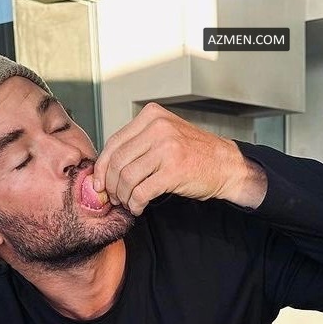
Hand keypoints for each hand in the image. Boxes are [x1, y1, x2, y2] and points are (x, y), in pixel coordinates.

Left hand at [93, 103, 266, 214]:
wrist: (226, 165)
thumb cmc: (192, 153)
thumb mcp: (163, 135)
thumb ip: (136, 144)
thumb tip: (104, 168)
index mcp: (151, 116)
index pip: (113, 143)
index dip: (101, 167)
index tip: (98, 182)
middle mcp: (158, 128)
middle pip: (117, 161)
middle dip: (110, 184)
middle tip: (113, 196)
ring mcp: (167, 148)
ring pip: (127, 178)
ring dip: (123, 196)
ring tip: (127, 202)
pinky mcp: (174, 171)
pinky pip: (141, 192)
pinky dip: (136, 204)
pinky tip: (139, 207)